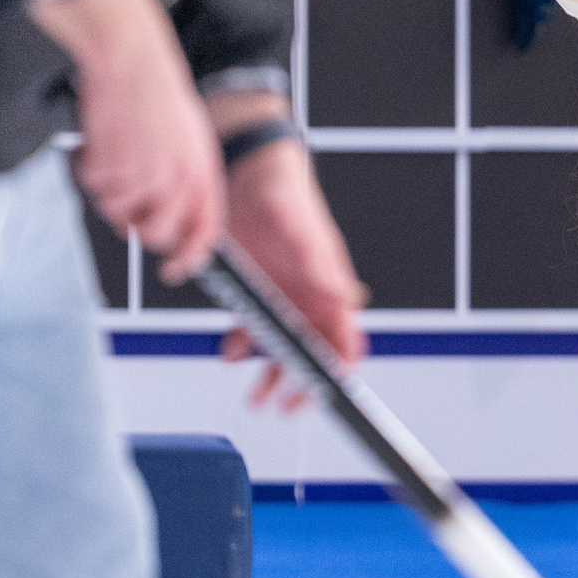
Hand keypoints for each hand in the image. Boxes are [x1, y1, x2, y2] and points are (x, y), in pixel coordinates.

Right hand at [30, 0, 224, 280]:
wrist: (131, 57)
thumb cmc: (155, 94)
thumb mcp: (188, 137)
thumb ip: (187, 179)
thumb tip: (170, 222)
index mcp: (203, 170)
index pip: (206, 230)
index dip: (192, 256)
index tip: (176, 270)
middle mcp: (179, 177)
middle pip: (156, 233)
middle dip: (136, 225)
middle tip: (122, 200)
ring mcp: (145, 173)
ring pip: (118, 211)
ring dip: (108, 190)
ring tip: (111, 153)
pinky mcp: (114, 164)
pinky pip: (93, 187)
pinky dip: (88, 169)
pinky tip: (97, 141)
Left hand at [221, 136, 368, 404]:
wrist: (245, 171)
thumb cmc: (282, 191)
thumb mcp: (298, 226)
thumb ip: (320, 262)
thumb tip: (348, 297)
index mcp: (330, 287)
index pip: (344, 337)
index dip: (339, 368)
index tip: (328, 390)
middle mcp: (310, 297)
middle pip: (314, 353)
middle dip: (303, 383)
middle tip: (286, 407)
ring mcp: (283, 297)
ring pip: (283, 349)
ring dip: (272, 374)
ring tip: (256, 399)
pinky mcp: (257, 292)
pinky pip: (251, 330)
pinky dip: (240, 345)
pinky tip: (228, 351)